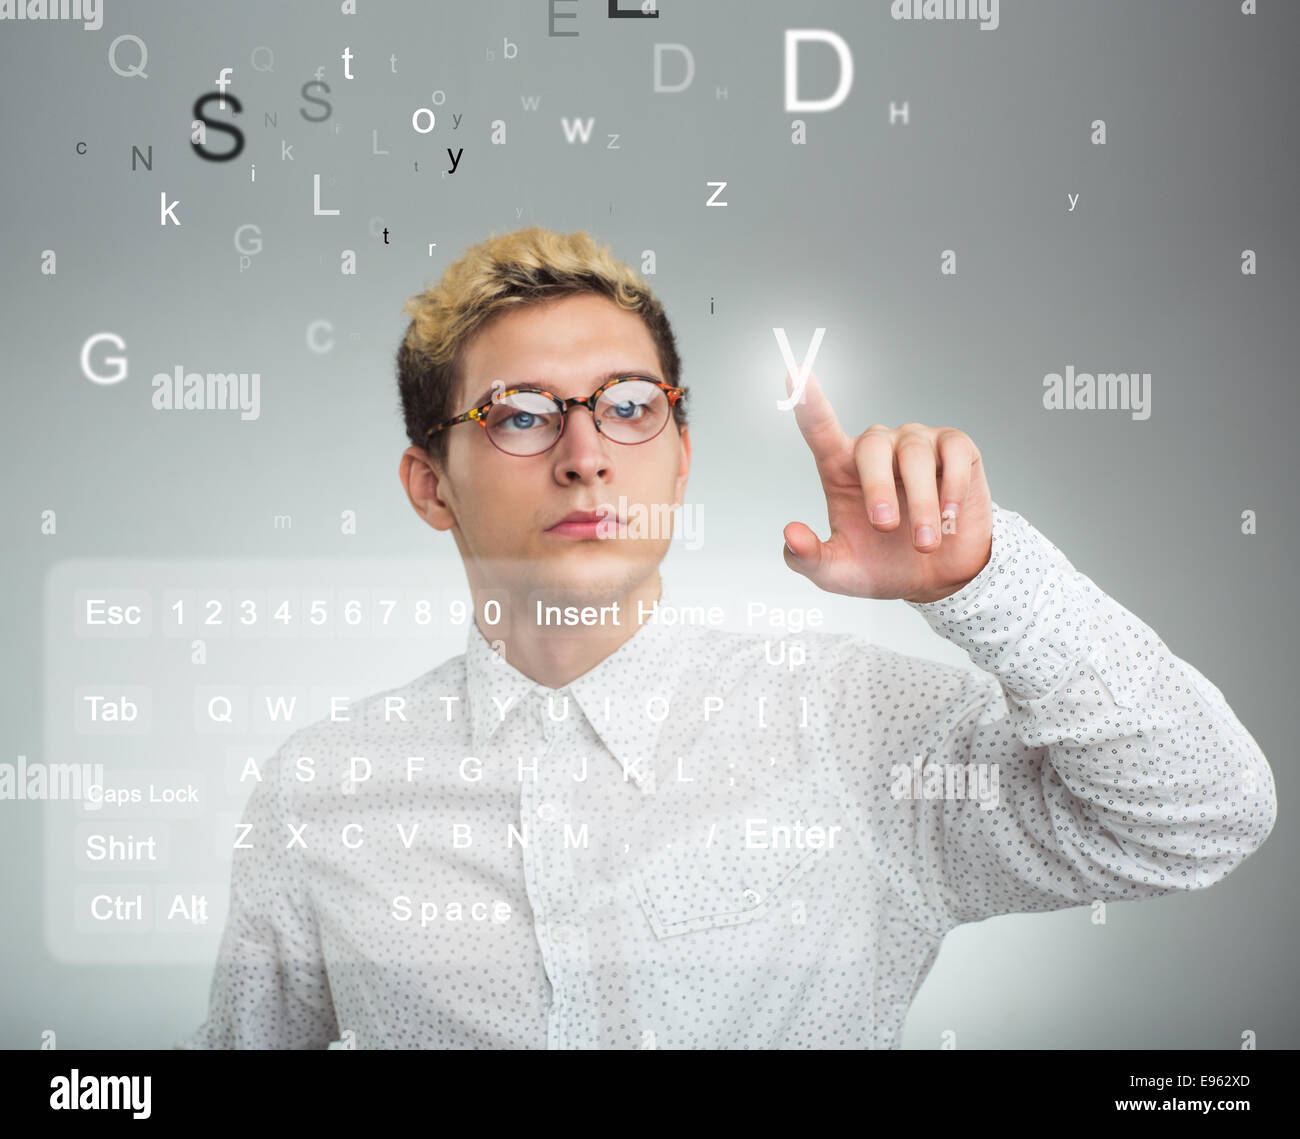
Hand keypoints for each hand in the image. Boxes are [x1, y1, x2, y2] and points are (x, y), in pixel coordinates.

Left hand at [782, 370, 993, 602]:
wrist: (941, 578)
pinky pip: (953, 453)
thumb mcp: (839, 574)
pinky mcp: (956, 449)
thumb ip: (809, 559)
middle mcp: (877, 448)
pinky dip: (952, 488)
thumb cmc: (884, 567)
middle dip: (877, 489)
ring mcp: (917, 444)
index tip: (794, 373)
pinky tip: (950, 517)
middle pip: (872, 445)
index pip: (820, 429)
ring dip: (921, 504)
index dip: (808, 402)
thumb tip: (790, 533)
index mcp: (841, 470)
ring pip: (915, 455)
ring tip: (926, 543)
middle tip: (885, 529)